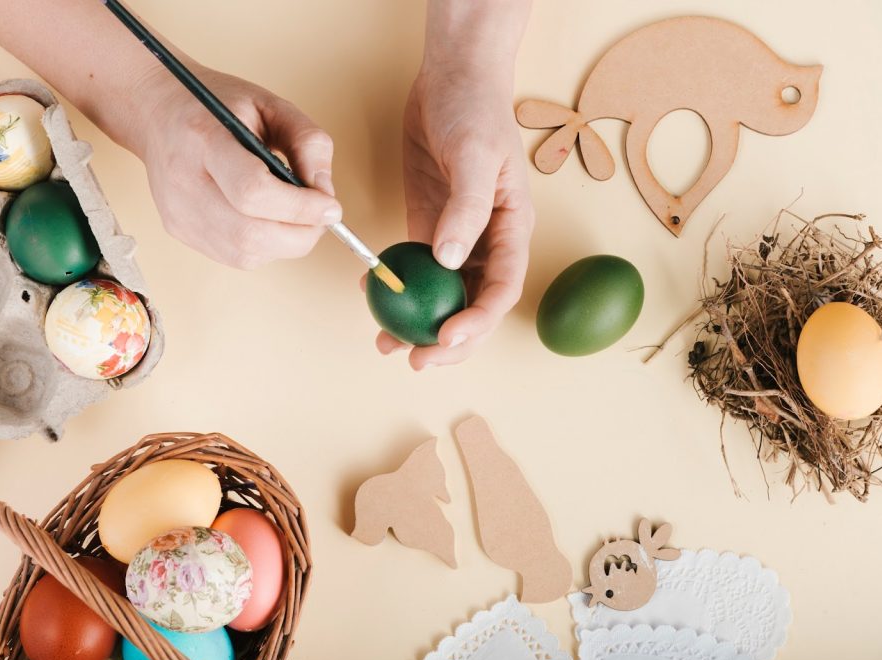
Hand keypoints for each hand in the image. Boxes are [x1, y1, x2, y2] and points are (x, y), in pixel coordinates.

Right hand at [127, 65, 341, 269]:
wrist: (158, 113)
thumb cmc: (216, 105)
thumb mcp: (271, 105)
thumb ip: (308, 142)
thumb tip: (325, 195)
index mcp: (203, 139)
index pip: (253, 192)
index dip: (301, 208)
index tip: (331, 207)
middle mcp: (183, 182)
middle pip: (250, 234)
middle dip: (300, 233)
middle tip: (321, 216)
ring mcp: (178, 213)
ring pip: (246, 253)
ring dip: (285, 242)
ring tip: (294, 214)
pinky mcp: (179, 231)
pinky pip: (236, 256)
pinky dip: (265, 244)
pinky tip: (266, 218)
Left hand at [378, 63, 533, 368]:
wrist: (453, 77)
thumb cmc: (475, 111)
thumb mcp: (477, 157)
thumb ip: (466, 210)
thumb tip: (449, 261)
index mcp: (512, 229)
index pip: (501, 289)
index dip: (477, 321)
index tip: (445, 340)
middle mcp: (487, 241)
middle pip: (473, 305)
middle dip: (447, 341)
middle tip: (414, 359)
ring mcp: (456, 237)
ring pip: (442, 296)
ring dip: (418, 324)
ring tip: (387, 343)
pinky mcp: (428, 225)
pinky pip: (414, 269)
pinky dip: (396, 288)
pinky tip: (369, 296)